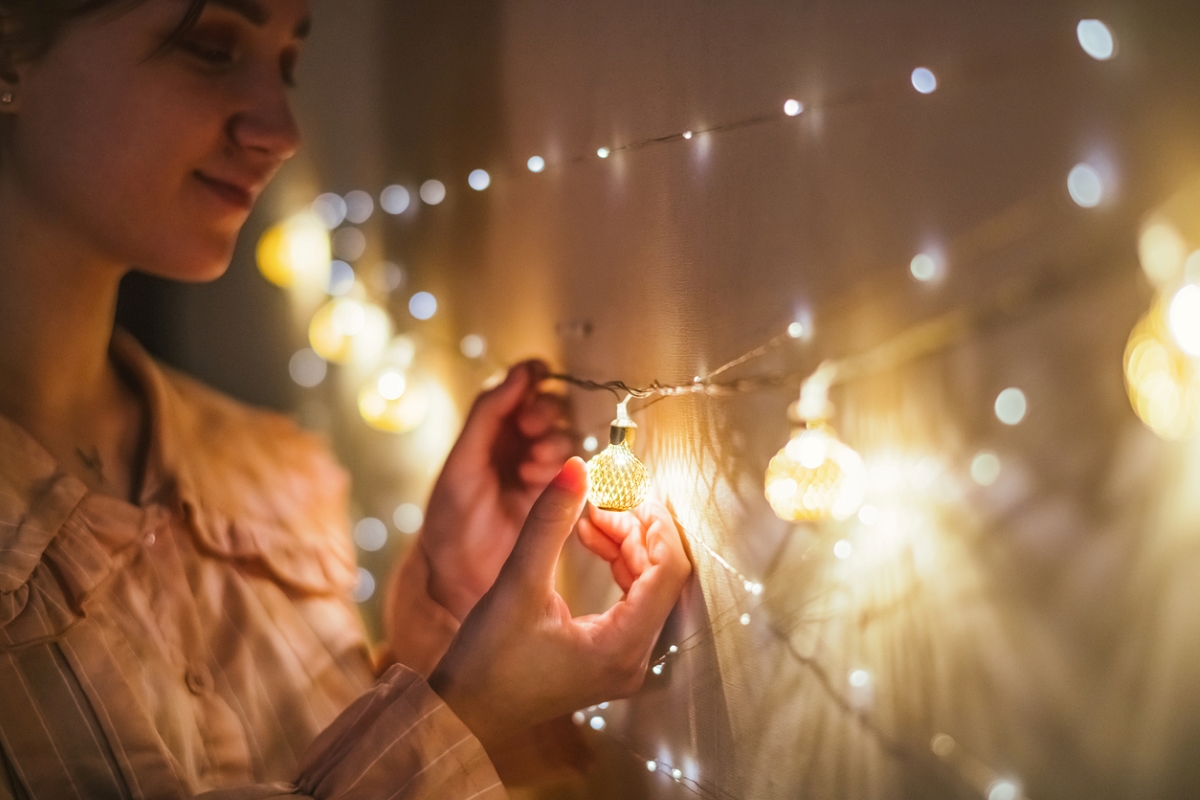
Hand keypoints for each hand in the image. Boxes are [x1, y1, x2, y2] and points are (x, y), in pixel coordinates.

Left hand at [419, 361, 572, 620]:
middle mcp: (514, 446)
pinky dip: (561, 466)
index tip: (537, 374)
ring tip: (530, 464)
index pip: (517, 389)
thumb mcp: (463, 462)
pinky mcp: (557, 495)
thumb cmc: (452, 522)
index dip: (530, 377)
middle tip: (530, 428)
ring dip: (551, 442)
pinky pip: (573, 467)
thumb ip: (488, 414)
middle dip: (543, 412)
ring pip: (562, 436)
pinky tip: (538, 478)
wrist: (461, 579)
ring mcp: (537, 470)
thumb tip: (519, 373)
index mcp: (487, 431)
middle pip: (547, 408)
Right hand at [427, 458, 691, 752]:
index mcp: (621, 647)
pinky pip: (631, 600)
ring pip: (648, 585)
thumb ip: (549, 522)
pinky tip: (589, 538)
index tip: (632, 490)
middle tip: (603, 496)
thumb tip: (577, 468)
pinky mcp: (608, 657)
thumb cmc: (486, 660)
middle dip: (637, 529)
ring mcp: (623, 661)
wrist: (464, 712)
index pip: (669, 572)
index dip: (656, 523)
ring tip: (591, 514)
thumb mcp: (517, 583)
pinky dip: (617, 564)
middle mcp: (633, 659)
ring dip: (626, 544)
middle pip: (662, 576)